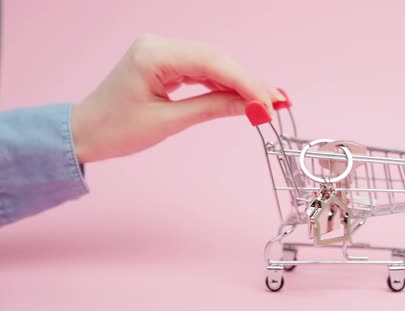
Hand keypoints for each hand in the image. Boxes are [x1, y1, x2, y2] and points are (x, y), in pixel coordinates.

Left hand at [71, 33, 284, 162]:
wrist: (85, 131)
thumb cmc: (116, 130)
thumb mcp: (169, 122)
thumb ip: (213, 108)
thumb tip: (252, 107)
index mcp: (154, 55)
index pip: (213, 63)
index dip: (246, 83)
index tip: (270, 104)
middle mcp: (159, 44)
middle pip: (217, 59)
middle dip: (249, 82)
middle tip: (278, 103)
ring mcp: (162, 50)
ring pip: (213, 63)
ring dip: (240, 83)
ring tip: (268, 102)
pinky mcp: (165, 61)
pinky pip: (202, 68)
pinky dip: (223, 83)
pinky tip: (243, 95)